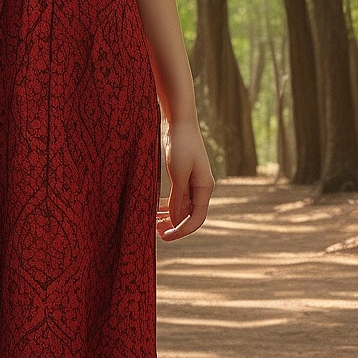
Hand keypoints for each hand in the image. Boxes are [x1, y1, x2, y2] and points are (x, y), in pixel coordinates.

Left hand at [158, 117, 212, 240]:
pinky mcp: (183, 175)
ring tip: (153, 222)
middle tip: (156, 232)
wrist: (179, 121)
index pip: (196, 219)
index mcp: (204, 188)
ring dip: (169, 216)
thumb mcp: (178, 174)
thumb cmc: (181, 145)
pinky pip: (177, 197)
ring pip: (182, 207)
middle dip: (173, 225)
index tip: (164, 236)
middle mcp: (201, 187)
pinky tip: (155, 209)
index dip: (181, 231)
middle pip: (189, 215)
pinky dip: (167, 204)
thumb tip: (176, 220)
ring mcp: (192, 182)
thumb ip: (178, 198)